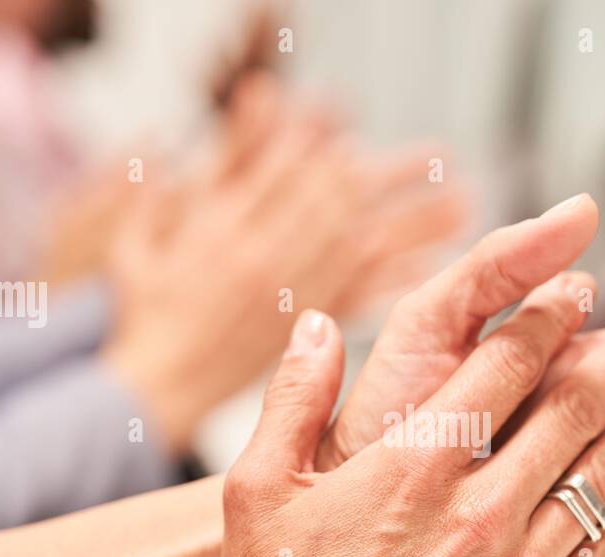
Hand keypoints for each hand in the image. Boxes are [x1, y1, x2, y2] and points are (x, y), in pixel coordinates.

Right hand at [101, 75, 466, 452]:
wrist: (154, 386)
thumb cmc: (146, 310)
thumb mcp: (142, 236)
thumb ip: (181, 177)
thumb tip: (207, 122)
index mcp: (223, 230)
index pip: (282, 173)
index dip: (321, 145)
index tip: (355, 126)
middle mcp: (265, 261)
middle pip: (337, 206)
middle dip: (387, 177)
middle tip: (437, 155)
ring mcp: (289, 299)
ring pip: (361, 250)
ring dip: (414, 225)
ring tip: (462, 204)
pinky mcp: (302, 333)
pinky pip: (360, 303)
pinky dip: (397, 282)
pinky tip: (435, 267)